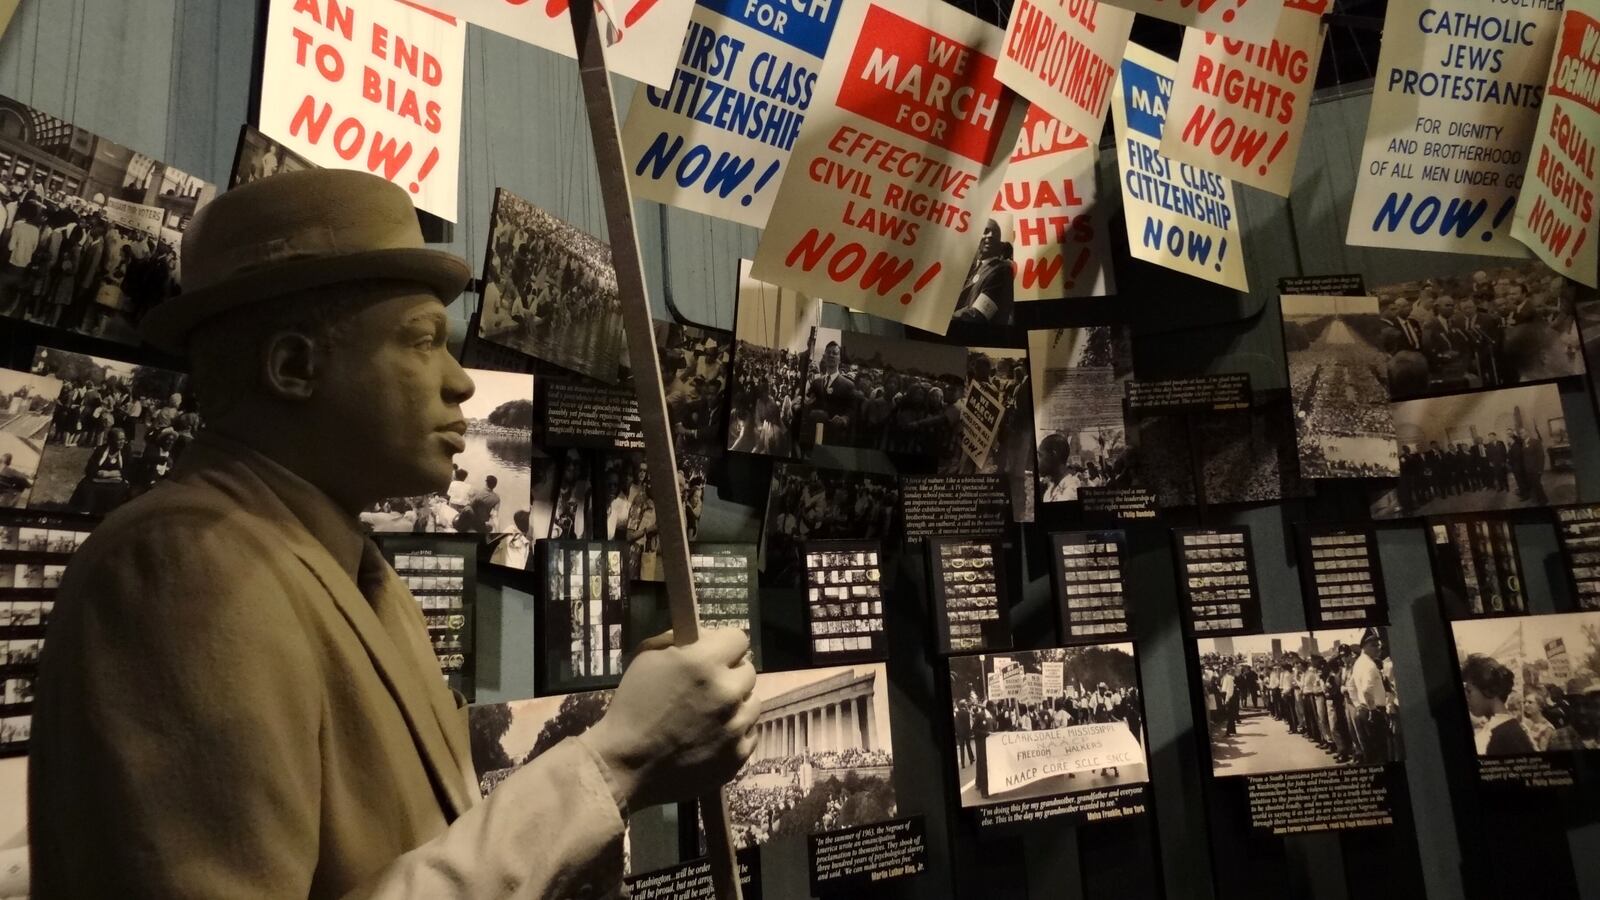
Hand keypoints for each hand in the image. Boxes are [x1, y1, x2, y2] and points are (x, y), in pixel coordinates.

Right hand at [582, 628, 758, 809]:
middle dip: (729, 675)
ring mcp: (736, 726)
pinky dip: (735, 733)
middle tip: (707, 688)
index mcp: (704, 663)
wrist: (625, 766)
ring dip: (735, 705)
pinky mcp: (738, 755)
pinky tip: (712, 737)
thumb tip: (702, 638)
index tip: (713, 655)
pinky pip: (749, 733)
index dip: (724, 645)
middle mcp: (727, 692)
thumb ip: (678, 641)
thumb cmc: (631, 707)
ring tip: (710, 715)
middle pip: (748, 672)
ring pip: (752, 703)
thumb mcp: (645, 658)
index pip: (738, 639)